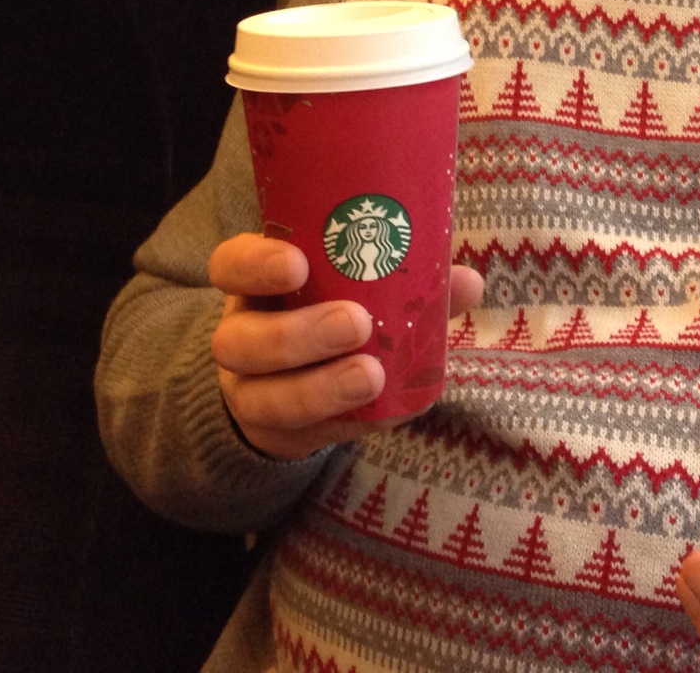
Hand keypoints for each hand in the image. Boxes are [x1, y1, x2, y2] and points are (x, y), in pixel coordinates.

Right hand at [207, 232, 484, 459]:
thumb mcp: (357, 286)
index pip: (231, 265)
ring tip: (372, 375)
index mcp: (256, 286)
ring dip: (321, 389)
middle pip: (240, 341)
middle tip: (356, 322)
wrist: (297, 382)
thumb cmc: (332, 310)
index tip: (298, 264)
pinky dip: (350, 422)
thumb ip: (408, 279)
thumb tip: (468, 281)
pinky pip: (306, 435)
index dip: (256, 265)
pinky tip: (387, 410)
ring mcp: (252, 391)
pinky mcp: (280, 435)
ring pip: (264, 398)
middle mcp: (242, 337)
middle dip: (298, 334)